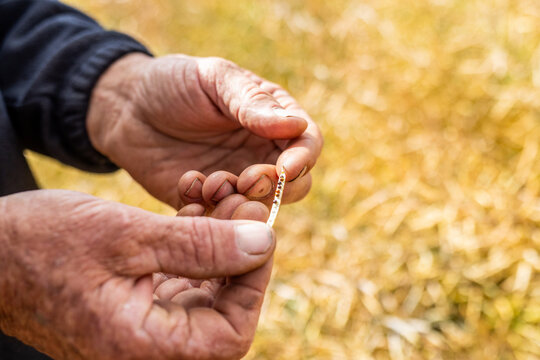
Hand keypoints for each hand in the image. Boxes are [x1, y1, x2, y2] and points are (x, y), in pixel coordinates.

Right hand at [0, 190, 273, 359]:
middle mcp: (145, 346)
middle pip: (222, 311)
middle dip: (239, 254)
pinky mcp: (135, 303)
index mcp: (142, 346)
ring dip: (218, 243)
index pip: (230, 334)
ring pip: (205, 290)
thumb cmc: (42, 243)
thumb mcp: (127, 235)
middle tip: (242, 203)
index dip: (254, 283)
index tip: (260, 233)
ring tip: (217, 197)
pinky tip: (192, 210)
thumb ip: (200, 245)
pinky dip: (193, 246)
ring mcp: (141, 326)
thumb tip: (263, 244)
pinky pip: (181, 279)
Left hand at [87, 53, 322, 207]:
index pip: (307, 142)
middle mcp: (261, 154)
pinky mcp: (209, 203)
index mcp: (273, 120)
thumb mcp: (214, 79)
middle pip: (294, 184)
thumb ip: (252, 103)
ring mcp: (236, 181)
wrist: (127, 108)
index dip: (303, 158)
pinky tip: (188, 186)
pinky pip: (222, 219)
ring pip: (260, 207)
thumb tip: (296, 125)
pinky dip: (210, 210)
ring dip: (240, 201)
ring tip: (209, 182)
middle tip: (244, 179)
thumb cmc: (174, 83)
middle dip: (273, 187)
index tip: (285, 168)